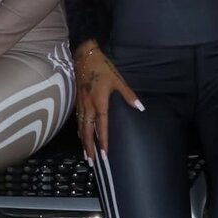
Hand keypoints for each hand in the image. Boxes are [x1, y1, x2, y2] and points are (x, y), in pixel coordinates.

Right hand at [74, 40, 143, 160]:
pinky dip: (79, 130)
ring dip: (83, 141)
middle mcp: (88, 105)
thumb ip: (128, 95)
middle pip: (87, 130)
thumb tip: (140, 108)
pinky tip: (81, 136)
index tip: (104, 153)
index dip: (102, 140)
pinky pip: (78, 119)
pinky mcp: (77, 100)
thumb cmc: (103, 68)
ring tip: (86, 154)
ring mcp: (81, 103)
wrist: (84, 56)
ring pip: (81, 126)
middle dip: (89, 146)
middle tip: (91, 161)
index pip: (101, 125)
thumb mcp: (118, 80)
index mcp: (99, 102)